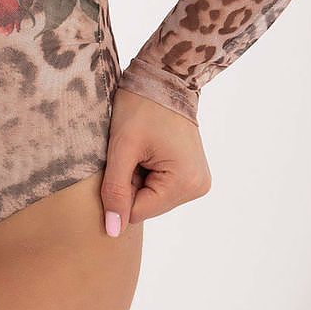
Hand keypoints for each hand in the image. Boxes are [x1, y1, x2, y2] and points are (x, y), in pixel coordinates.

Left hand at [99, 86, 210, 234]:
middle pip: (146, 206)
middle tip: (131, 150)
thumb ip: (115, 191)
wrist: (163, 77)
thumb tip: (113, 232)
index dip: (120, 188)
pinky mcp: (190, 173)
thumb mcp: (121, 148)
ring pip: (151, 196)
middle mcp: (197, 187)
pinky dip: (147, 171)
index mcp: (185, 184)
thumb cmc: (141, 106)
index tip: (122, 159)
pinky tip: (148, 149)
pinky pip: (159, 186)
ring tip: (140, 147)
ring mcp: (197, 181)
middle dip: (131, 182)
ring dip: (138, 176)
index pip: (137, 211)